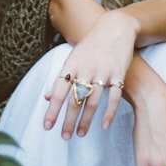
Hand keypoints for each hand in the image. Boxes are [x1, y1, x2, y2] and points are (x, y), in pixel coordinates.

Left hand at [43, 11, 138, 138]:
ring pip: (92, 102)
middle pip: (74, 100)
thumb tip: (47, 97)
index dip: (52, 111)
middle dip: (68, 121)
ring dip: (86, 120)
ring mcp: (102, 72)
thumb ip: (61, 78)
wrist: (115, 28)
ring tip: (81, 134)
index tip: (47, 127)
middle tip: (64, 137)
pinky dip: (109, 113)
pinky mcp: (118, 74)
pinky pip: (114, 97)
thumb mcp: (73, 58)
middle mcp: (85, 70)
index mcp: (71, 66)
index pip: (58, 92)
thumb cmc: (91, 45)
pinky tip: (104, 125)